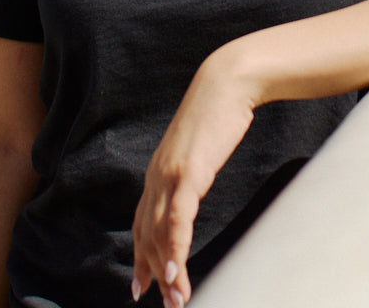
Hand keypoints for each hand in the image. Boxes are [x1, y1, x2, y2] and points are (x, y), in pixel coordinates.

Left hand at [131, 46, 255, 306]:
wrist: (227, 83)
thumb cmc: (218, 113)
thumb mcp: (198, 149)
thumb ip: (190, 170)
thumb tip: (193, 186)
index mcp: (158, 172)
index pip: (143, 223)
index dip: (141, 256)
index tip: (142, 286)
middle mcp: (156, 176)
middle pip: (148, 235)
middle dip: (155, 273)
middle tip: (167, 304)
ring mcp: (169, 174)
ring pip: (160, 233)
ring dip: (167, 271)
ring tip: (176, 299)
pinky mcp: (187, 171)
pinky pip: (177, 218)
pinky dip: (175, 247)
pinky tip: (176, 271)